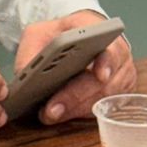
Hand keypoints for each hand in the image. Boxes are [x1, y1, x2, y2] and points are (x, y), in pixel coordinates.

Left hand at [15, 10, 135, 124]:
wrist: (74, 37)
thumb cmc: (58, 33)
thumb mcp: (38, 33)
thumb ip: (31, 50)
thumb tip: (24, 75)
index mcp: (101, 32)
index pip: (111, 48)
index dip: (107, 63)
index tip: (99, 75)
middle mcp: (118, 54)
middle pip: (105, 82)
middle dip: (76, 97)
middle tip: (52, 110)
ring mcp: (122, 75)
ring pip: (104, 99)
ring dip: (76, 109)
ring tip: (51, 114)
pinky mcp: (119, 93)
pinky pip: (104, 108)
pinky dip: (81, 112)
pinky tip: (62, 114)